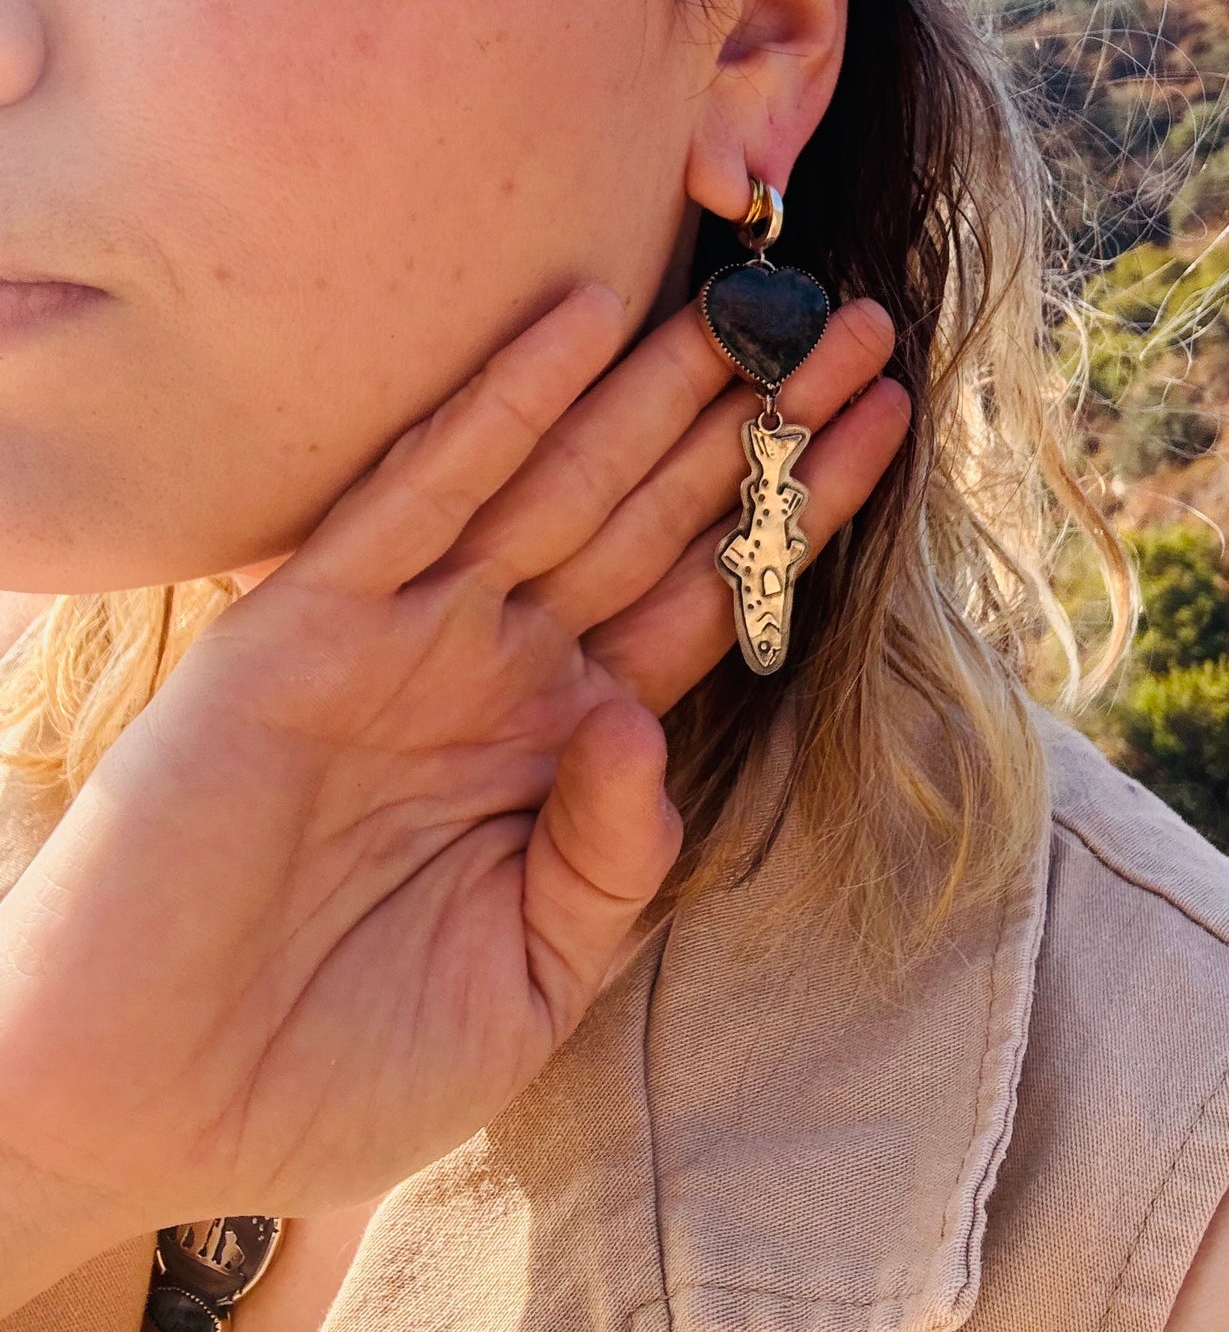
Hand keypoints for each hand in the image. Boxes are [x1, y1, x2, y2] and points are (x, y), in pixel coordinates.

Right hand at [0, 281, 906, 1253]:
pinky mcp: (307, 626)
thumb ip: (611, 858)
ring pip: (561, 480)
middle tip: (862, 327)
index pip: (708, 596)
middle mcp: (496, 665)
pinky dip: (496, 407)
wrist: (154, 1113)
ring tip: (765, 305)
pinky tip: (579, 323)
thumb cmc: (340, 1070)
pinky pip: (418, 493)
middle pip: (658, 515)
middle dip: (761, 426)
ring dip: (660, 391)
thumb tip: (642, 718)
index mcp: (559, 741)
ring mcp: (408, 636)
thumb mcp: (530, 982)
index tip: (883, 425)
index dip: (796, 515)